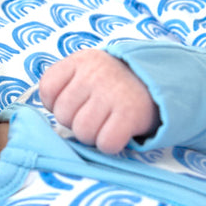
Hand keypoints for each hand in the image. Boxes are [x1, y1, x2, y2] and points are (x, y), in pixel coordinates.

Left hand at [37, 49, 159, 153]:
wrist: (160, 84)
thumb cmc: (114, 86)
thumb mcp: (87, 73)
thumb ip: (64, 86)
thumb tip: (45, 115)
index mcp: (80, 60)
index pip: (48, 88)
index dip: (57, 103)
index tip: (76, 102)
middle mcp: (95, 73)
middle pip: (63, 115)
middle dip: (76, 121)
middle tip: (95, 114)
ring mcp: (113, 91)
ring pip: (82, 132)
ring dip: (93, 135)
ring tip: (106, 122)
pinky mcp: (130, 113)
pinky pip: (106, 142)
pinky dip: (111, 144)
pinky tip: (119, 131)